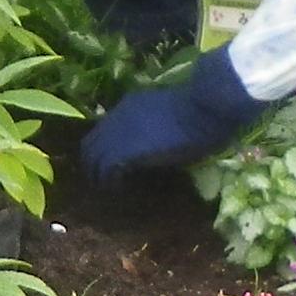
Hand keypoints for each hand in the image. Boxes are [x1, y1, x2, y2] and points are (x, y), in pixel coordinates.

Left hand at [80, 49, 274, 179]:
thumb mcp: (170, 117)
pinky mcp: (123, 149)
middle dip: (93, 163)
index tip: (112, 163)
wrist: (205, 107)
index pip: (105, 128)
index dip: (105, 147)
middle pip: (91, 142)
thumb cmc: (200, 112)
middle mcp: (117, 116)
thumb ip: (154, 128)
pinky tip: (118, 189)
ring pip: (92, 155)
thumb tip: (154, 144)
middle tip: (104, 180)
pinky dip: (109, 181)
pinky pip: (105, 168)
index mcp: (130, 105)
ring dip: (98, 174)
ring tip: (108, 188)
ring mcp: (118, 131)